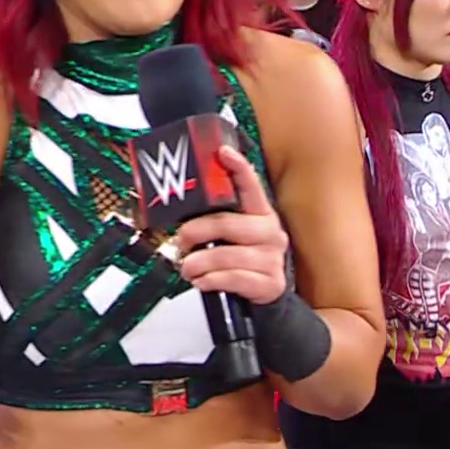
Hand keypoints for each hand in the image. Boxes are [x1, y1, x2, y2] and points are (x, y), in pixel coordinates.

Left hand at [174, 146, 290, 305]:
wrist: (263, 296)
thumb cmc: (241, 259)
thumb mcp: (231, 235)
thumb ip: (214, 218)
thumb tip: (177, 208)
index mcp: (260, 213)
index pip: (250, 186)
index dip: (238, 168)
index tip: (222, 153)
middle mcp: (270, 232)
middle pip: (226, 224)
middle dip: (195, 232)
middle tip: (181, 241)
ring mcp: (272, 258)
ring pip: (226, 255)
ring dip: (198, 263)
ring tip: (187, 268)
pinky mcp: (269, 283)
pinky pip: (233, 278)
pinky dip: (210, 280)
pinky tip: (202, 281)